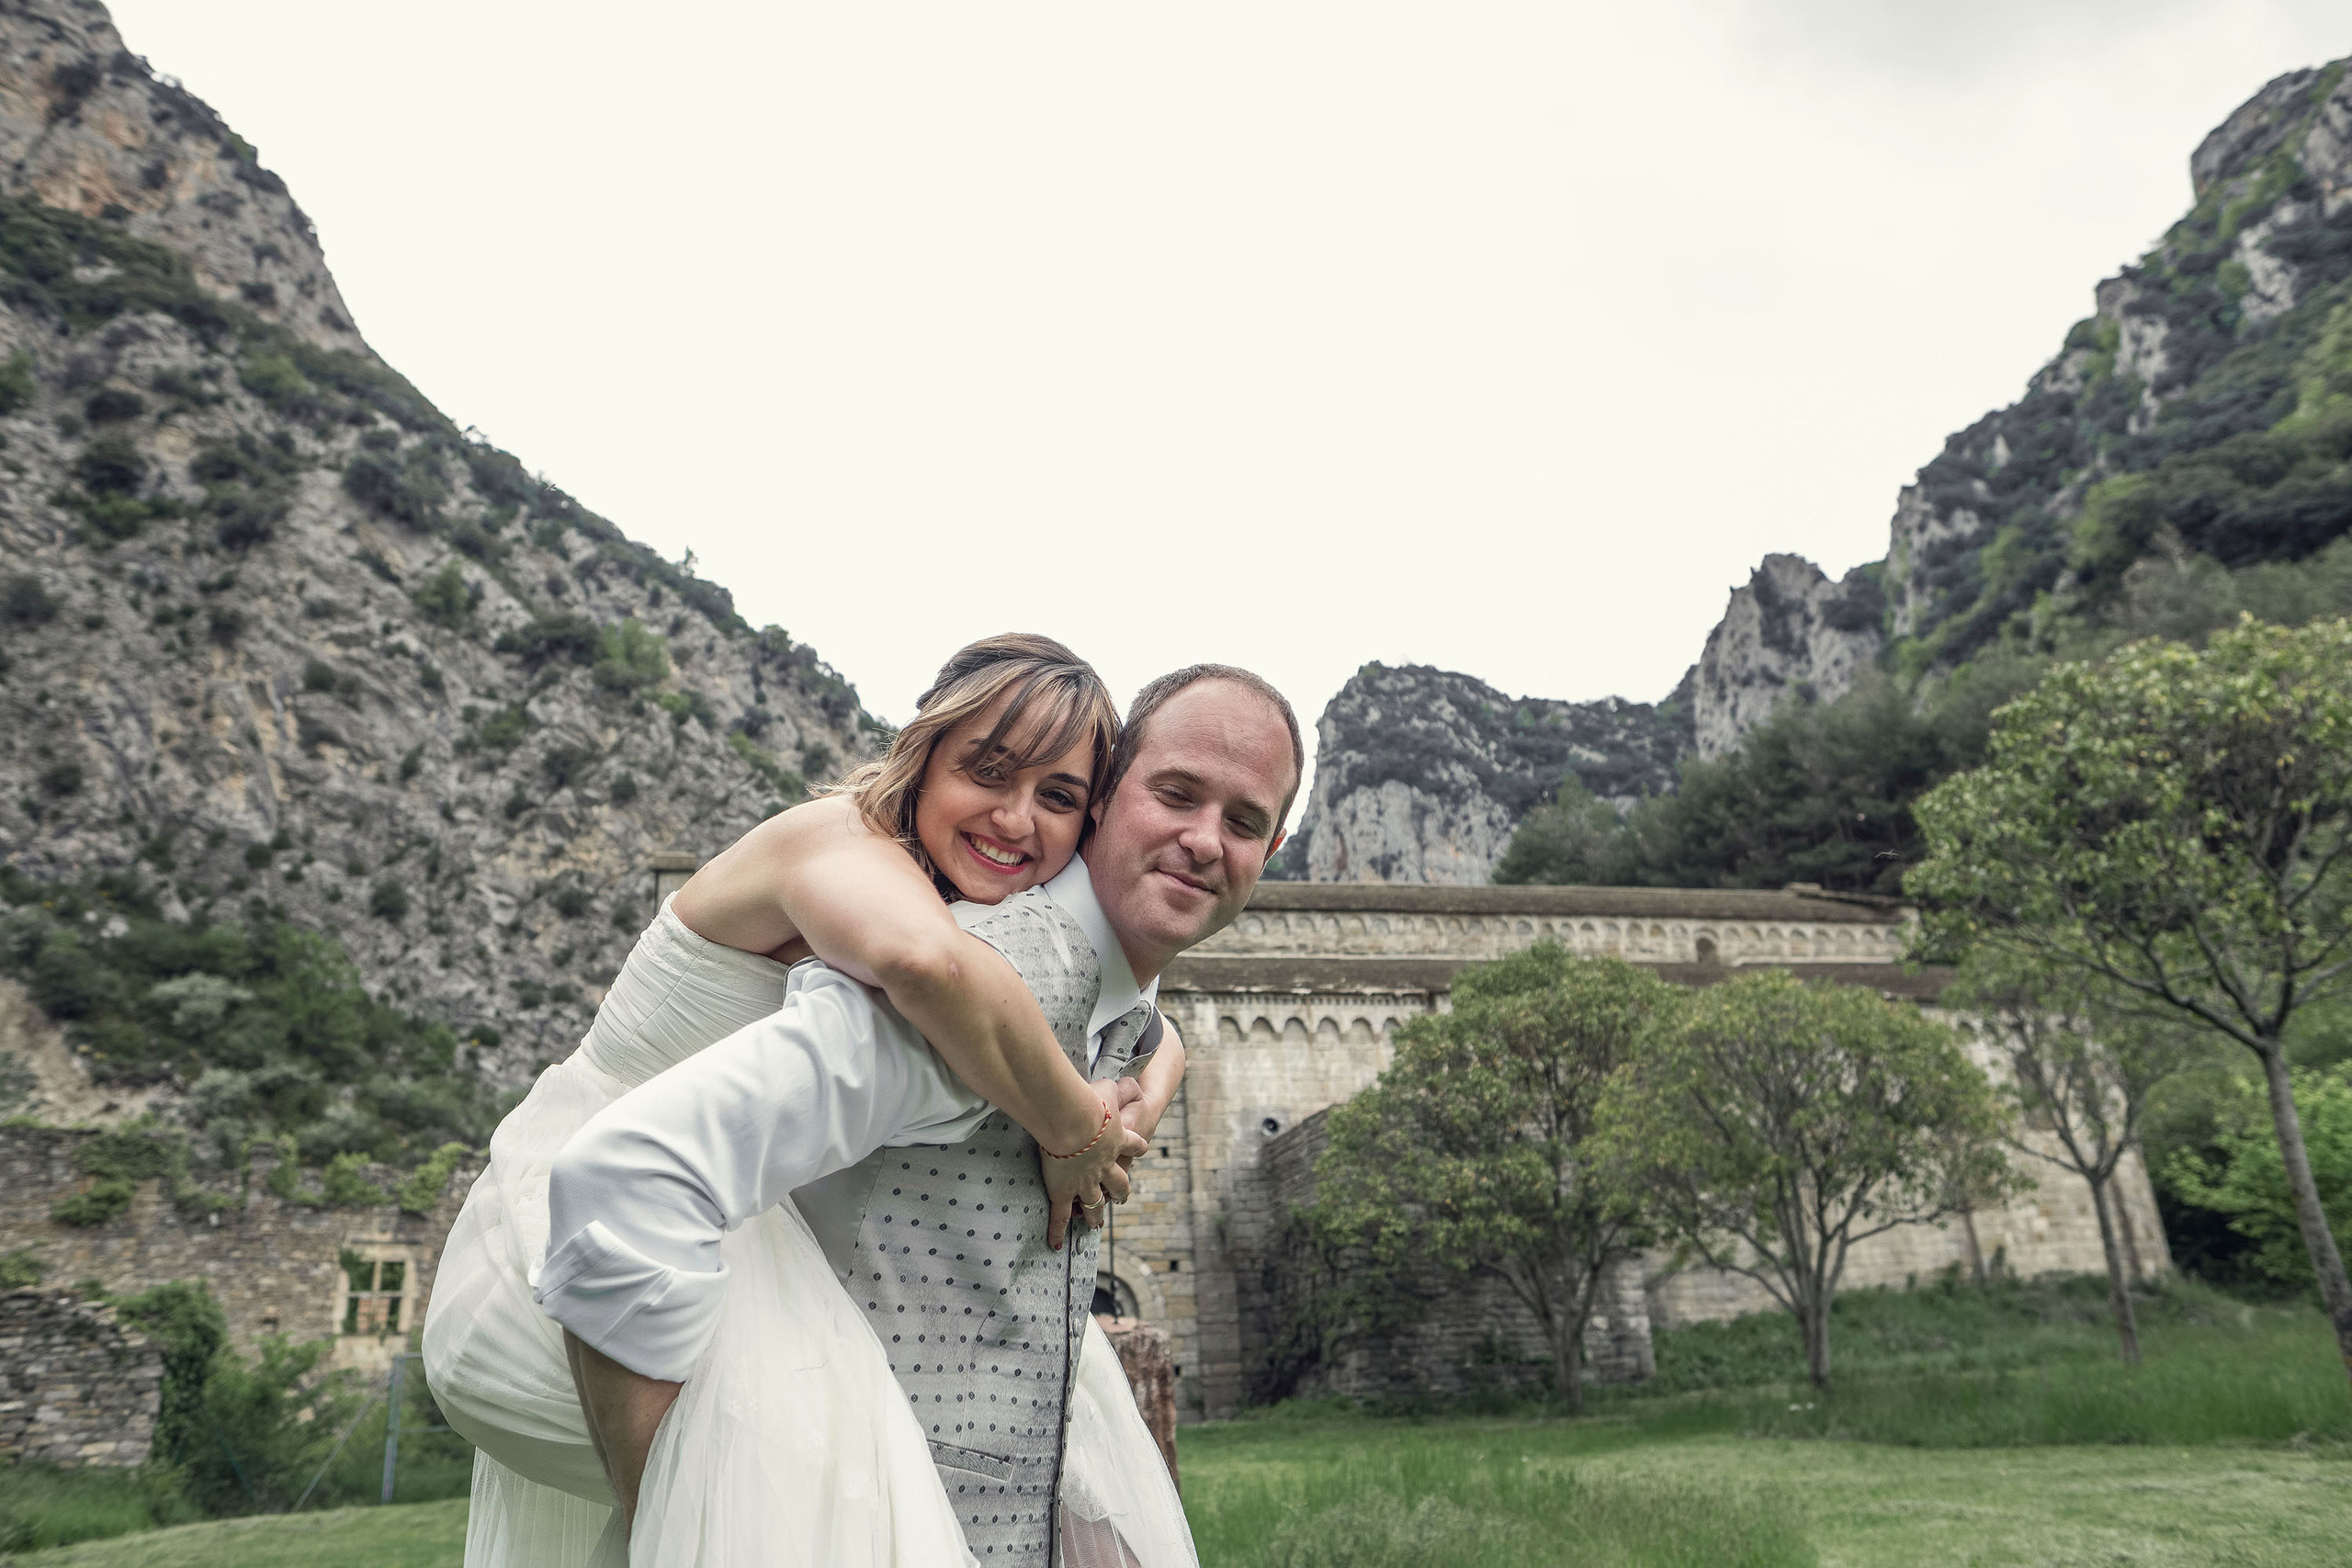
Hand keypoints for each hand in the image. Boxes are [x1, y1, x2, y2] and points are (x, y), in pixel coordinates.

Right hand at [1043, 1080, 1147, 1249]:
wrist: (1073, 1121)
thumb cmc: (1089, 1101)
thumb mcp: (1112, 1088)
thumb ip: (1123, 1087)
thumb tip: (1132, 1080)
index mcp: (1119, 1141)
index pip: (1135, 1146)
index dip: (1136, 1148)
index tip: (1139, 1150)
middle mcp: (1106, 1166)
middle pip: (1119, 1183)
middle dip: (1121, 1191)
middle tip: (1122, 1198)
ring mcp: (1086, 1182)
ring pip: (1094, 1203)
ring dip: (1095, 1214)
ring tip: (1095, 1223)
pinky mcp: (1064, 1191)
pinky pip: (1061, 1215)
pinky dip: (1057, 1230)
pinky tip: (1056, 1243)